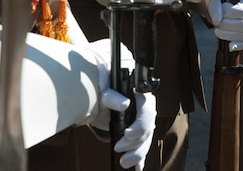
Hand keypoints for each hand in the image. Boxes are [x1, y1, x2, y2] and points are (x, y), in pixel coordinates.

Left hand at [85, 39, 155, 169]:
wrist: (95, 87)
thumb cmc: (101, 81)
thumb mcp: (104, 87)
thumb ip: (112, 94)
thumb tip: (124, 103)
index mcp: (140, 94)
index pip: (147, 111)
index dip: (140, 124)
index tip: (127, 133)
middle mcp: (144, 108)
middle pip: (148, 129)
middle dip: (135, 142)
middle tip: (118, 147)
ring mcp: (140, 120)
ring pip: (146, 140)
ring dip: (137, 153)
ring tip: (124, 162)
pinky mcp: (134, 130)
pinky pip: (141, 145)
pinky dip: (139, 158)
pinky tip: (138, 168)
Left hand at [204, 0, 242, 50]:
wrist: (217, 6)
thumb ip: (216, 6)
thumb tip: (218, 20)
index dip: (231, 11)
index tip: (223, 7)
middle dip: (227, 24)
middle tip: (218, 21)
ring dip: (228, 35)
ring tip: (217, 30)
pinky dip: (237, 45)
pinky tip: (229, 46)